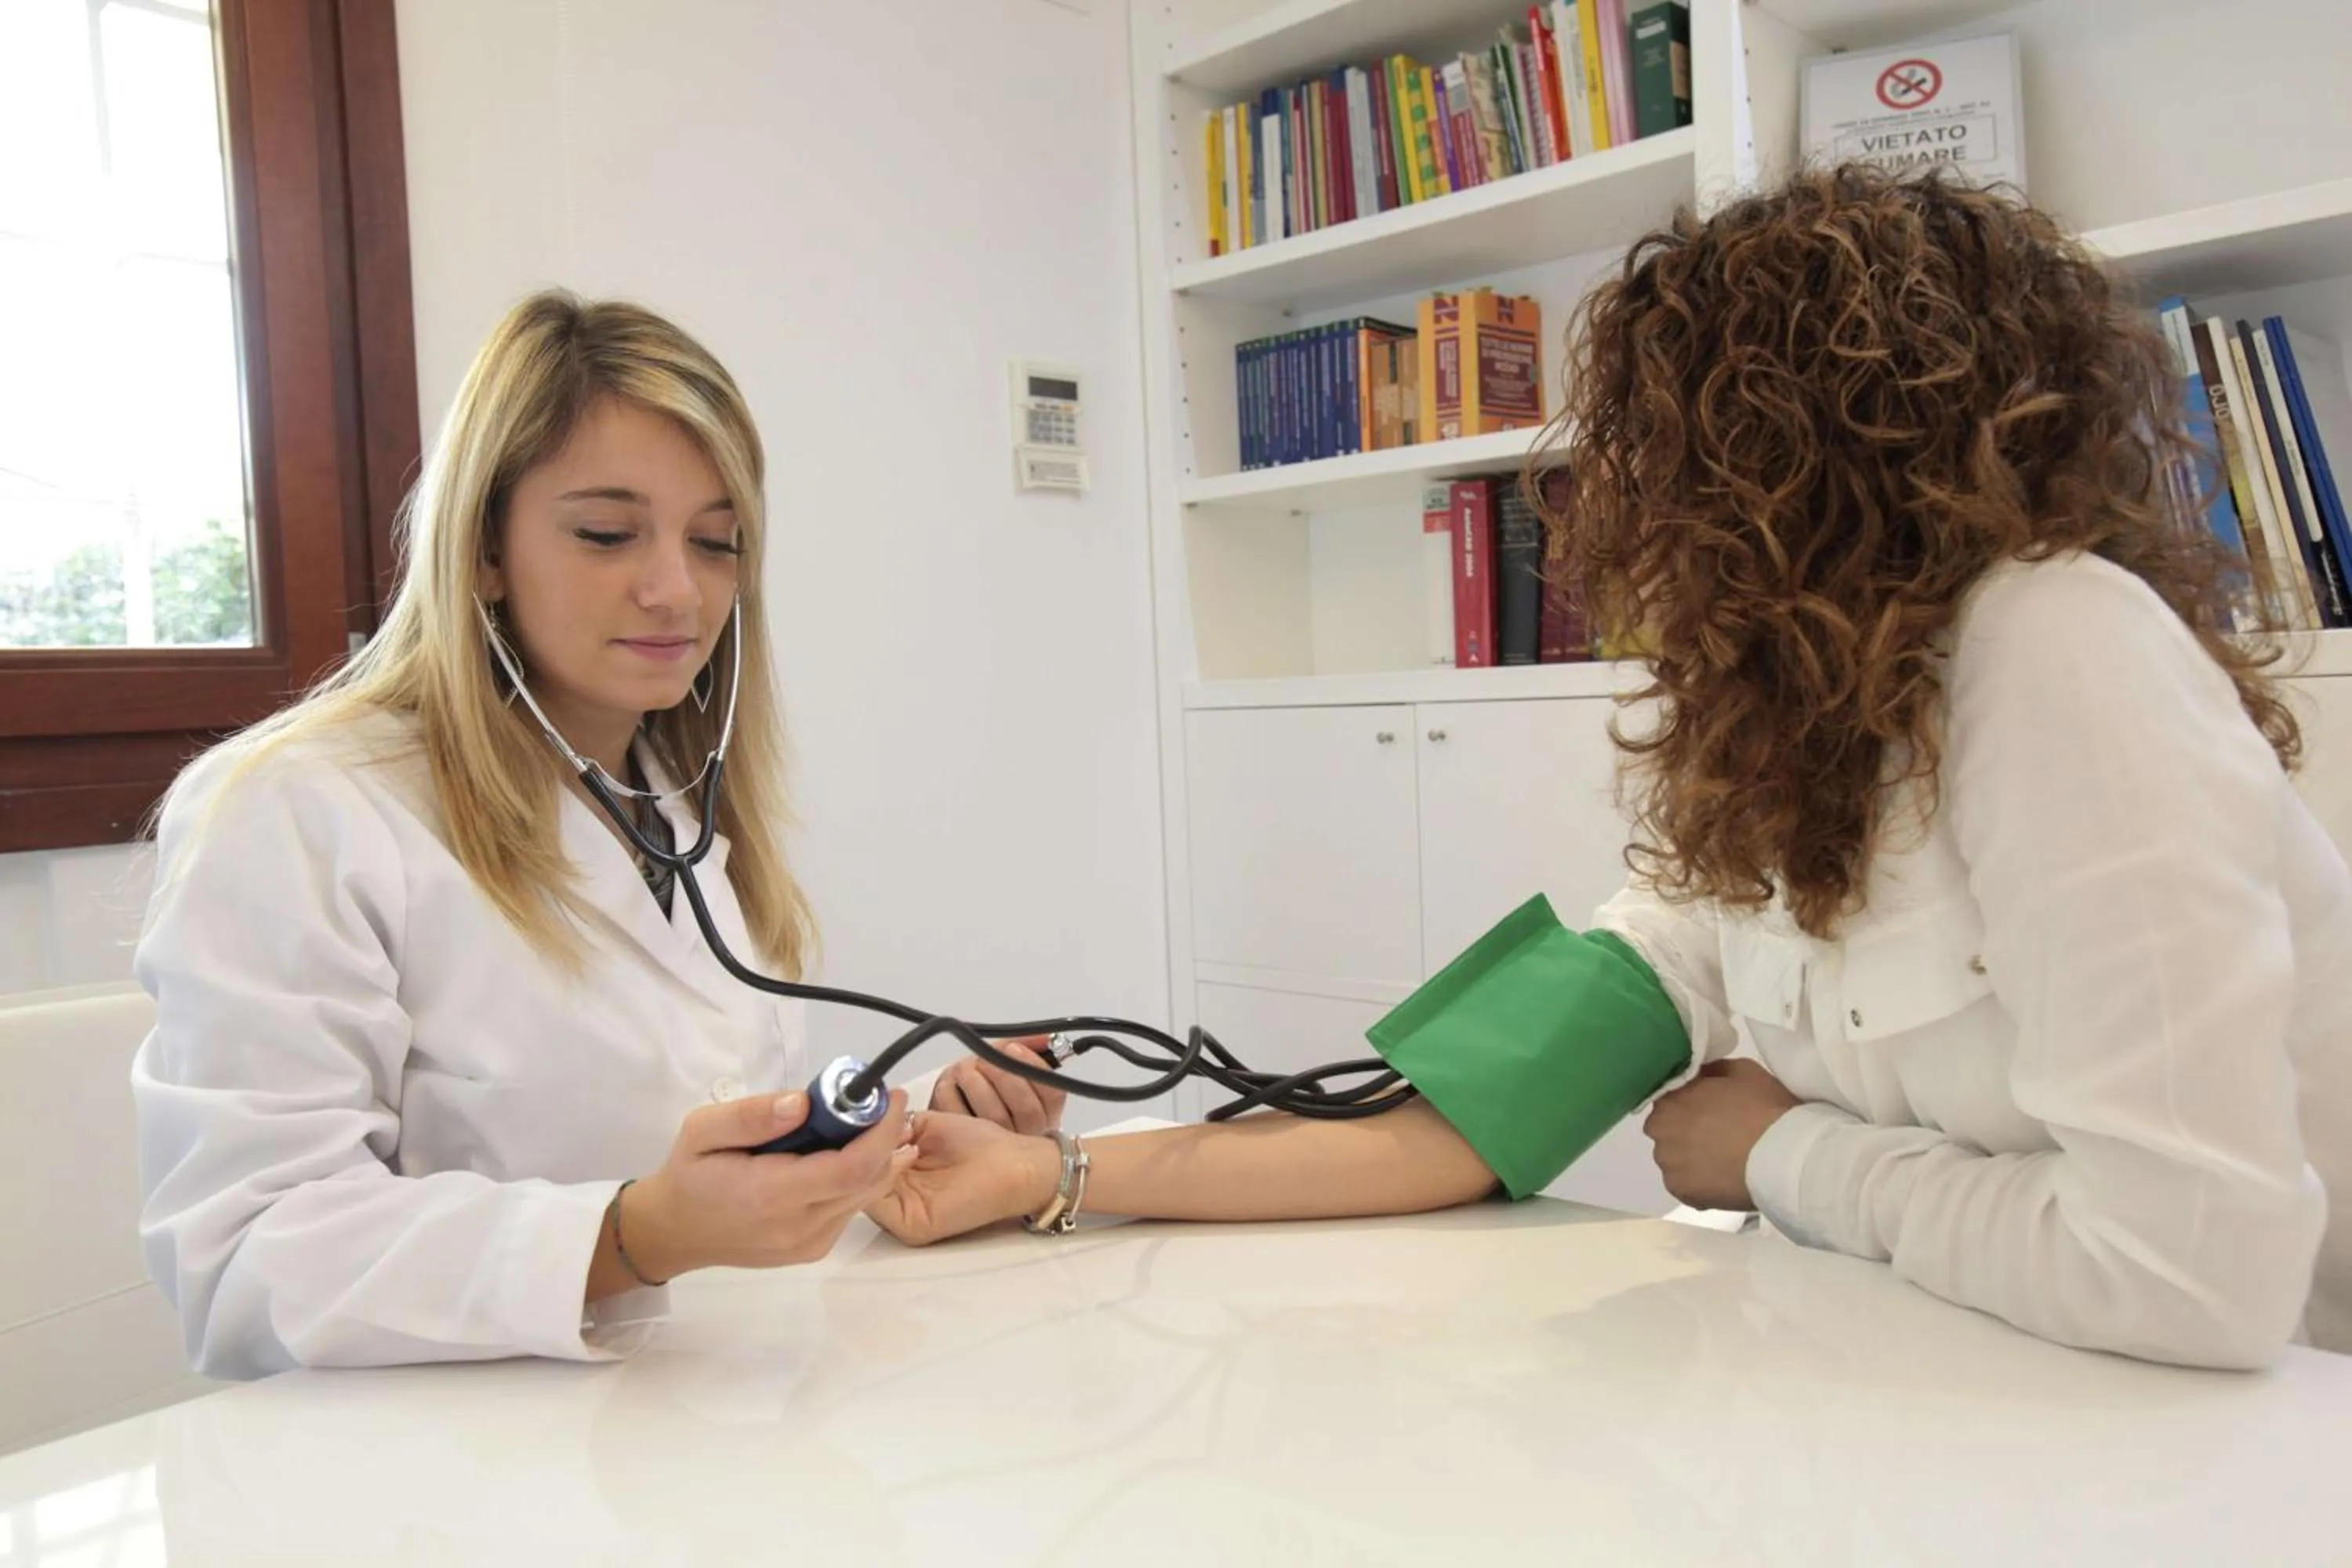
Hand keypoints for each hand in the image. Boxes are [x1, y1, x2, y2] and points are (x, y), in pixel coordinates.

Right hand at [623, 1089, 916, 1278]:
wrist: (675, 1232)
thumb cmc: (689, 1174)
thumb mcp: (702, 1130)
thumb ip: (751, 1115)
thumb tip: (803, 1103)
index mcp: (771, 1195)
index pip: (850, 1167)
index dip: (881, 1131)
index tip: (890, 1096)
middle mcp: (798, 1227)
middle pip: (868, 1181)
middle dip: (886, 1137)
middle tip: (883, 1101)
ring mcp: (809, 1245)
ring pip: (866, 1195)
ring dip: (878, 1156)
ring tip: (871, 1121)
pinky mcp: (813, 1250)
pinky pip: (851, 1208)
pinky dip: (861, 1177)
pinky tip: (850, 1152)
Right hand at [867, 1111, 1061, 1247]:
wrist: (1015, 1164)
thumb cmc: (978, 1144)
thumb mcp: (925, 1126)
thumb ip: (891, 1127)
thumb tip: (861, 1119)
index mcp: (894, 1174)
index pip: (856, 1162)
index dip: (852, 1140)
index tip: (856, 1116)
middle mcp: (892, 1197)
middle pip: (852, 1179)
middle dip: (856, 1150)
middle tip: (870, 1127)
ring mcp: (899, 1214)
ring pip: (859, 1192)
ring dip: (868, 1162)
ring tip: (892, 1138)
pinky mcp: (910, 1226)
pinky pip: (877, 1205)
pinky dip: (879, 1177)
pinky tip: (900, 1154)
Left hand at [929, 1036, 1065, 1133]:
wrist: (959, 1116)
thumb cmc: (991, 1088)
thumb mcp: (1012, 1067)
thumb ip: (1028, 1048)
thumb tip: (1045, 1037)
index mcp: (1045, 1112)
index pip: (1053, 1093)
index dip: (1033, 1067)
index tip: (1013, 1047)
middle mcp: (1028, 1133)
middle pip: (1026, 1108)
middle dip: (1002, 1074)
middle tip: (984, 1058)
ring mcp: (999, 1144)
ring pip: (994, 1114)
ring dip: (974, 1081)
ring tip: (965, 1068)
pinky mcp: (967, 1146)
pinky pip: (961, 1117)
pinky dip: (952, 1093)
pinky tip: (951, 1083)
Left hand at [1641, 1059, 1802, 1210]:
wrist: (1784, 1157)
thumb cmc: (1764, 1109)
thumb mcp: (1742, 1070)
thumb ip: (1711, 1070)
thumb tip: (1701, 1075)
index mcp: (1671, 1099)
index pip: (1670, 1098)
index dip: (1691, 1104)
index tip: (1712, 1109)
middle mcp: (1660, 1132)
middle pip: (1668, 1130)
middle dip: (1687, 1131)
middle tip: (1719, 1134)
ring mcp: (1669, 1165)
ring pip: (1675, 1160)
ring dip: (1692, 1158)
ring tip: (1724, 1160)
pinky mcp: (1682, 1193)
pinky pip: (1686, 1186)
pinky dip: (1700, 1183)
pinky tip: (1723, 1179)